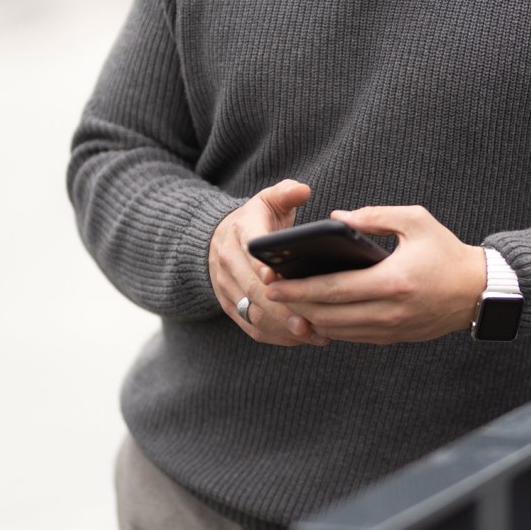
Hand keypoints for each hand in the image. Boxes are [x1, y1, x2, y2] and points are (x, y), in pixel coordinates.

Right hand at [208, 180, 330, 347]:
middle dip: (281, 308)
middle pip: (253, 290)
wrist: (216, 239)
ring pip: (252, 313)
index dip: (261, 264)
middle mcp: (228, 262)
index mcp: (241, 232)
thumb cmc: (255, 220)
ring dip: (282, 327)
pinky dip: (275, 336)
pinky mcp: (230, 307)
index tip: (276, 278)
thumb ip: (285, 192)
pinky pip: (251, 327)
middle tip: (310, 321)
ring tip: (313, 334)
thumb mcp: (267, 199)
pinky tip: (301, 339)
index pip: (249, 249)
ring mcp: (227, 288)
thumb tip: (302, 190)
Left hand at [263, 204, 486, 344]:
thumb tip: (335, 216)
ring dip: (310, 319)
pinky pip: (352, 337)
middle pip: (328, 315)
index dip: (300, 288)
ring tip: (288, 304)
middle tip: (271, 294)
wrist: (477, 291)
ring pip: (337, 331)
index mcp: (392, 280)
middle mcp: (389, 311)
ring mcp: (390, 330)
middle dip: (296, 305)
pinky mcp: (393, 339)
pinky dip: (330, 328)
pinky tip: (315, 315)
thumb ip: (374, 216)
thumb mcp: (415, 220)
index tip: (275, 283)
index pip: (334, 289)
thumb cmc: (445, 251)